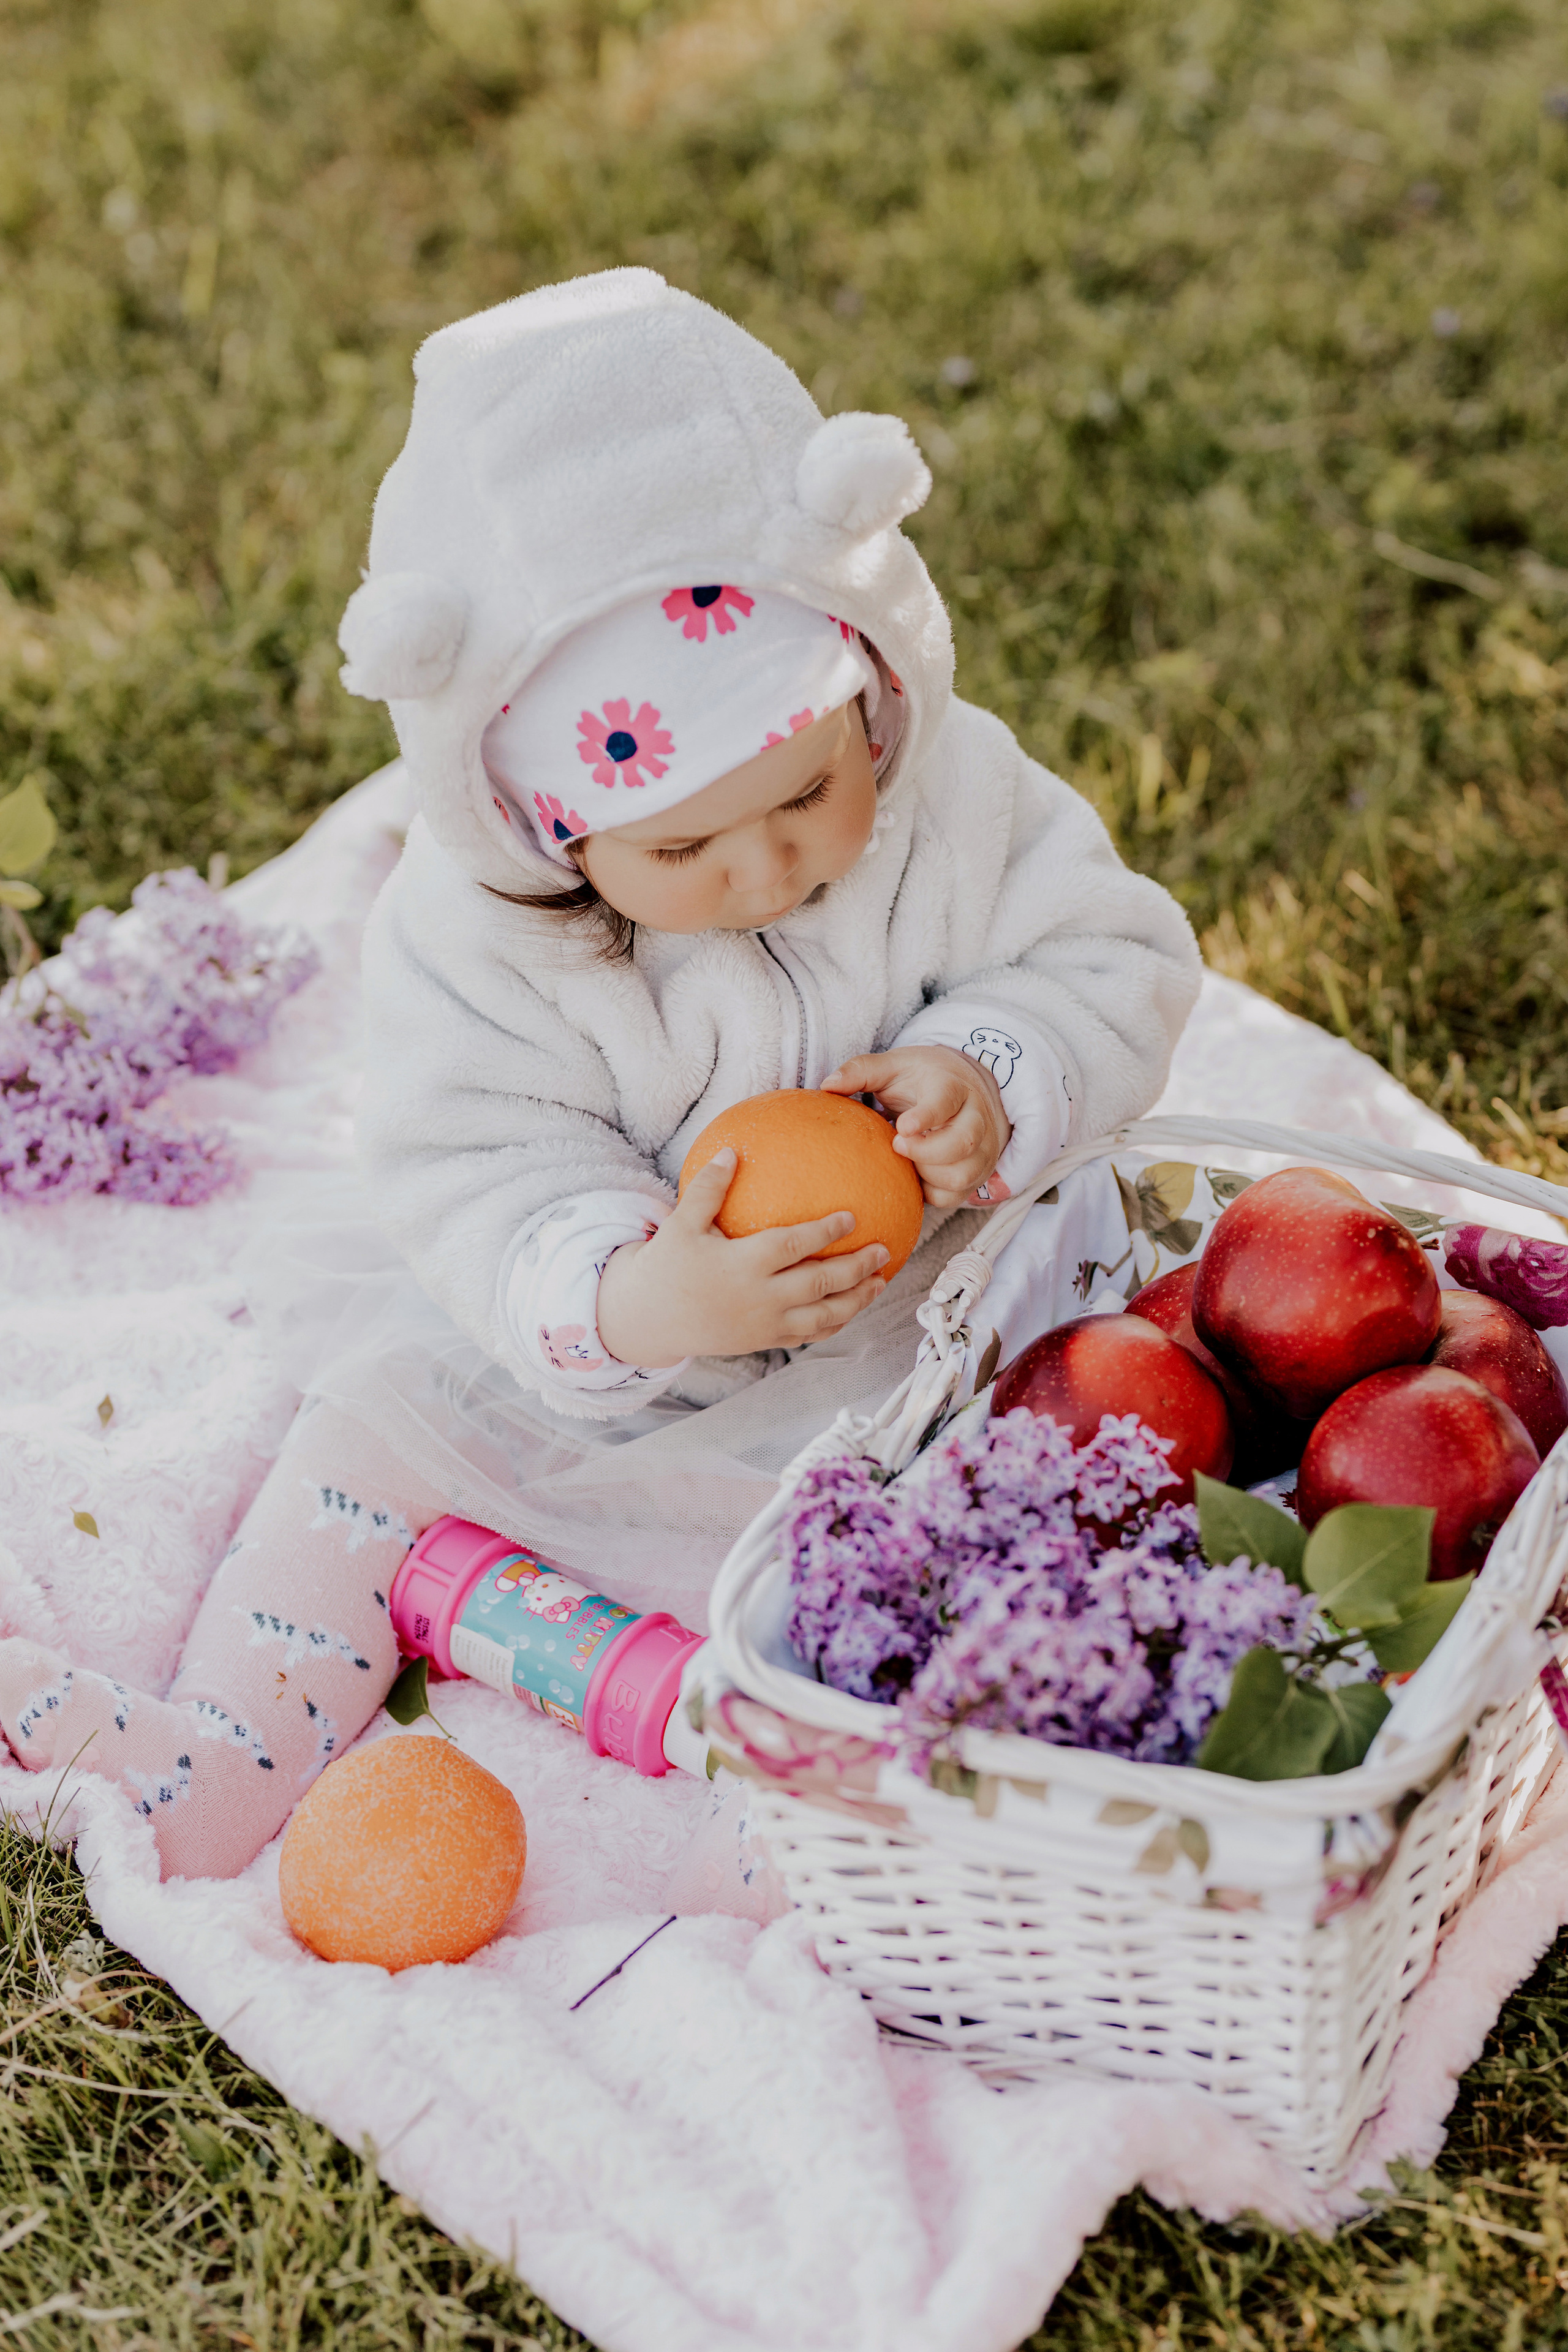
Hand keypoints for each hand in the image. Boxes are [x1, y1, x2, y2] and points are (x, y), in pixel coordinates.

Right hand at [595, 1149, 889, 1364]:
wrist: (649, 1320)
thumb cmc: (667, 1266)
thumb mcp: (680, 1224)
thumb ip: (708, 1189)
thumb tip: (730, 1151)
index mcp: (742, 1265)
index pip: (793, 1246)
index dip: (825, 1233)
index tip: (852, 1217)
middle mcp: (760, 1298)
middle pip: (820, 1283)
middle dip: (857, 1269)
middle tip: (883, 1250)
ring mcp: (765, 1325)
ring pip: (823, 1317)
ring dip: (856, 1300)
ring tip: (880, 1282)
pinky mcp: (765, 1341)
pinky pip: (809, 1335)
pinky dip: (835, 1324)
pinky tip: (852, 1308)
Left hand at [821, 1045, 1010, 1208]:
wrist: (966, 1087)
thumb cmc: (922, 1079)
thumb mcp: (893, 1066)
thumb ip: (861, 1071)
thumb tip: (827, 1085)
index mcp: (953, 1086)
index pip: (947, 1101)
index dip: (926, 1117)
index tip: (902, 1127)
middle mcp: (976, 1117)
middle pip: (963, 1142)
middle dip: (927, 1152)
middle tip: (898, 1145)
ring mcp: (982, 1148)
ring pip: (963, 1174)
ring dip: (929, 1175)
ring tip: (906, 1161)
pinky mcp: (978, 1172)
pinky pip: (958, 1195)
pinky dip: (934, 1194)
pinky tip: (915, 1179)